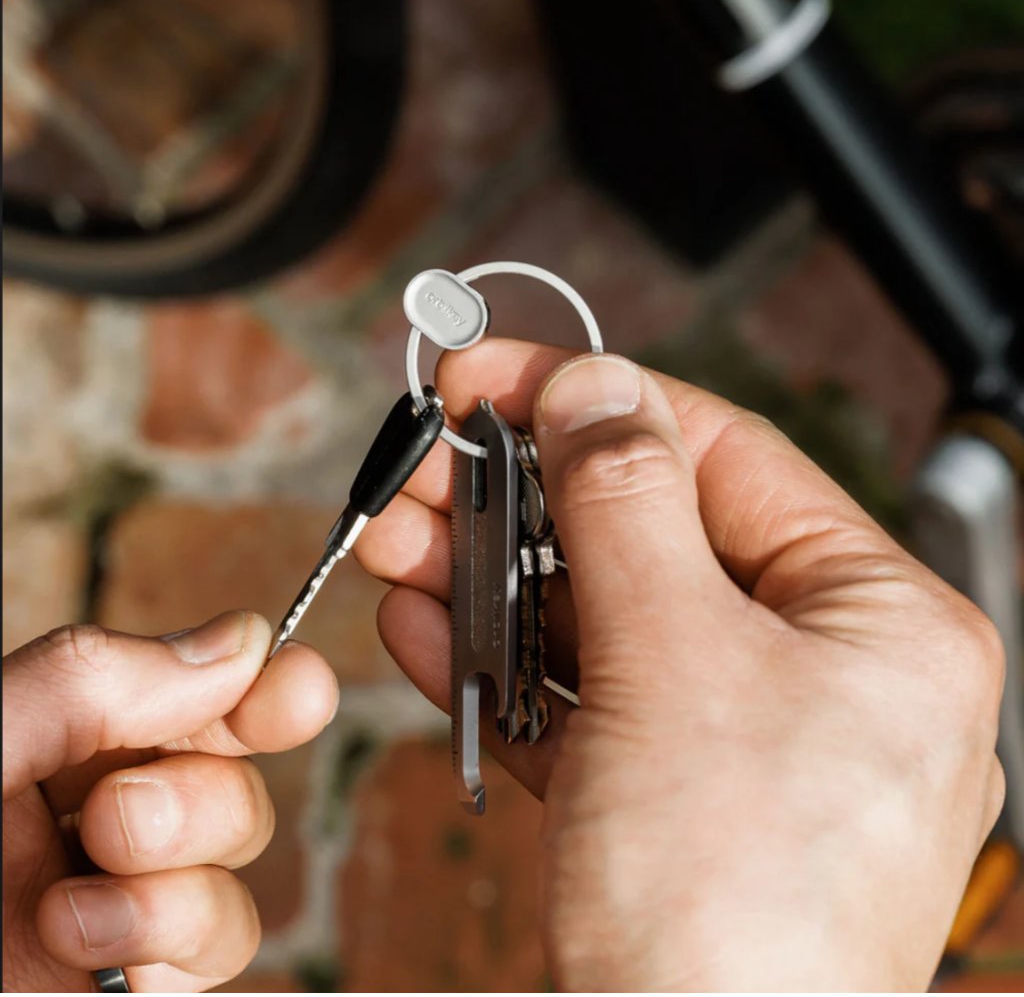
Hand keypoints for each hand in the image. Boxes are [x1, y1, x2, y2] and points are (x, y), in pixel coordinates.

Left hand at [3, 611, 337, 991]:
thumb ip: (94, 680)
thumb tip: (247, 640)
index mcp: (62, 752)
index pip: (203, 703)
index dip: (267, 687)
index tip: (292, 691)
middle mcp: (98, 832)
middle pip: (239, 789)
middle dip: (200, 798)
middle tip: (110, 819)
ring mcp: (119, 921)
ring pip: (239, 879)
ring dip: (177, 885)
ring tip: (69, 908)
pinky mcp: (134, 987)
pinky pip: (220, 958)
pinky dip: (173, 941)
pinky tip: (83, 952)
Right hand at [356, 339, 1005, 990]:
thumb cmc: (732, 908)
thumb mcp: (676, 659)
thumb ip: (628, 502)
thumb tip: (594, 388)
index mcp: (877, 621)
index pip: (725, 457)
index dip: (601, 401)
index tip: (499, 374)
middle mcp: (819, 672)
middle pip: (649, 536)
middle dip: (522, 499)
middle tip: (429, 463)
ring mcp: (738, 738)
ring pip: (601, 618)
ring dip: (492, 579)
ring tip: (404, 542)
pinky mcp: (666, 797)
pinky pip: (580, 700)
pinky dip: (501, 664)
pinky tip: (425, 627)